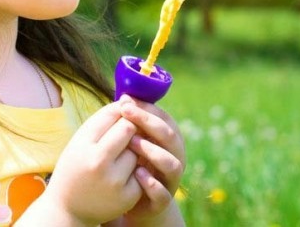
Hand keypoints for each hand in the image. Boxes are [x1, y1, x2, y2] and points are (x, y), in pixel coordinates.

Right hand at [19, 102, 142, 225]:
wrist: (68, 209)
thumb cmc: (75, 166)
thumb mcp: (80, 140)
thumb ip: (102, 119)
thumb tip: (129, 98)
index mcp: (83, 144)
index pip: (112, 114)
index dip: (120, 111)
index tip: (120, 114)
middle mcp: (98, 162)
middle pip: (128, 128)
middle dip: (129, 128)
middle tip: (123, 134)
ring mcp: (114, 181)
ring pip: (137, 149)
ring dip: (133, 151)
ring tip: (117, 160)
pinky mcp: (128, 196)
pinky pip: (141, 171)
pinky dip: (135, 171)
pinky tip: (121, 178)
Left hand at [118, 96, 185, 225]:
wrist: (133, 202)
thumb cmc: (131, 164)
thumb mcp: (133, 141)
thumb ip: (133, 124)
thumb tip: (124, 96)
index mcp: (169, 140)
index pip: (165, 118)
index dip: (148, 108)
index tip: (126, 100)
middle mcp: (175, 157)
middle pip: (171, 136)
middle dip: (149, 123)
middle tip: (127, 113)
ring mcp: (170, 180)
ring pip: (172, 164)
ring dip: (153, 151)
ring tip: (132, 142)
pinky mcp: (162, 201)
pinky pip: (162, 193)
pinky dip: (152, 183)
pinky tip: (138, 174)